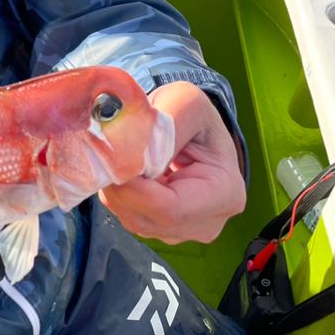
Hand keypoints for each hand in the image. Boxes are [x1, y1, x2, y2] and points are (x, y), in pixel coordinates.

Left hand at [99, 81, 245, 243]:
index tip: (113, 158)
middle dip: (120, 186)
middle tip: (109, 152)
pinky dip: (119, 193)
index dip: (133, 187)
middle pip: (146, 219)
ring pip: (132, 219)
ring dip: (117, 188)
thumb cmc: (194, 115)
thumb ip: (161, 126)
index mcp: (225, 194)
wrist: (192, 125)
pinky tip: (127, 169)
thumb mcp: (186, 103)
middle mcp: (208, 223)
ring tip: (122, 156)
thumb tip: (128, 154)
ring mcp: (184, 231)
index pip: (169, 208)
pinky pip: (128, 216)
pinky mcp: (162, 228)